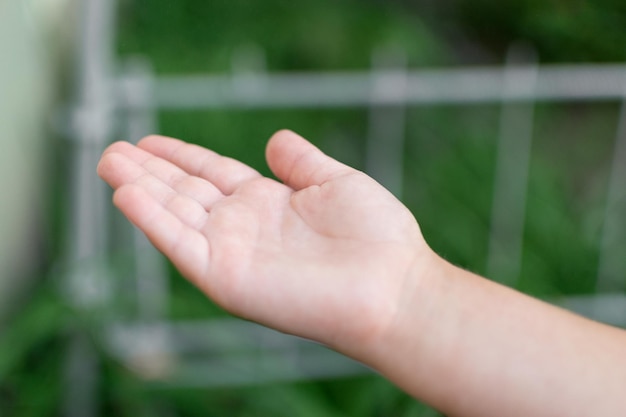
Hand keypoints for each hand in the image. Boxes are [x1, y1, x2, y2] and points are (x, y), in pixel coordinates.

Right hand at [97, 130, 429, 353]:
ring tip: (108, 162)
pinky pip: (180, 244)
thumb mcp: (335, 182)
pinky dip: (152, 220)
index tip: (149, 141)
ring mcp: (232, 252)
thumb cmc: (375, 235)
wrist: (392, 284)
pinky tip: (126, 194)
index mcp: (267, 203)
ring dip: (139, 188)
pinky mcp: (226, 277)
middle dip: (148, 171)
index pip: (212, 174)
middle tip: (111, 149)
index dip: (180, 156)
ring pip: (174, 214)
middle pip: (185, 192)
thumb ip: (301, 161)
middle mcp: (244, 226)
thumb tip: (275, 138)